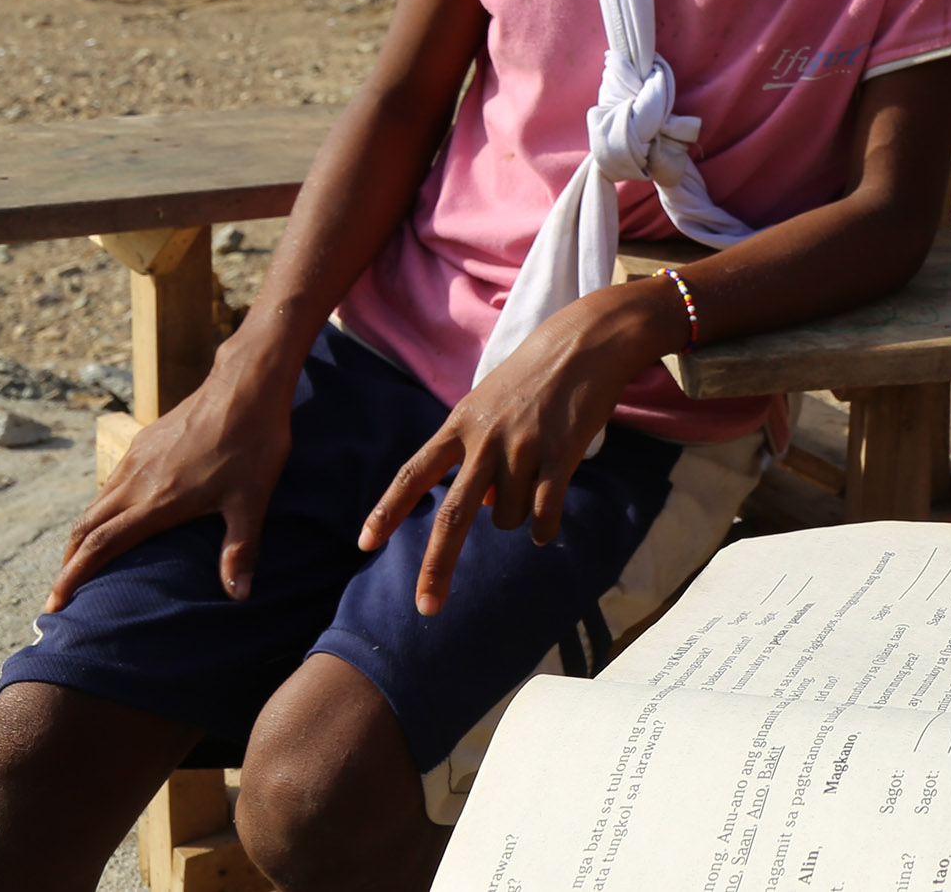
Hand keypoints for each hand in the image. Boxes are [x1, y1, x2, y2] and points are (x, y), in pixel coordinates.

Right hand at [47, 362, 296, 611]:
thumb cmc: (253, 442)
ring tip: (82, 561)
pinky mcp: (144, 442)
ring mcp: (136, 458)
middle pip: (86, 527)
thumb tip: (239, 595)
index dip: (73, 578)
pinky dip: (100, 508)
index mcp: (156, 501)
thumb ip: (241, 548)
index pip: (100, 546)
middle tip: (61, 593)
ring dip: (83, 535)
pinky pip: (111, 482)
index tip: (54, 604)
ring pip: (95, 503)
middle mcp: (136, 481)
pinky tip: (114, 516)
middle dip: (69, 563)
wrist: (246, 384)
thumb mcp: (252, 499)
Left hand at [357, 279, 675, 614]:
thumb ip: (473, 449)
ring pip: (505, 518)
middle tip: (427, 608)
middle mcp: (484, 440)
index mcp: (459, 424)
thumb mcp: (489, 401)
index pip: (413, 473)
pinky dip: (542, 527)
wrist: (586, 342)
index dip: (387, 510)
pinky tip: (545, 524)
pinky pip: (542, 514)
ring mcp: (523, 448)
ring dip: (514, 515)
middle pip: (452, 517)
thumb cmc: (534, 373)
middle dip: (437, 567)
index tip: (364, 545)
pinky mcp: (560, 455)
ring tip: (532, 479)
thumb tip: (480, 507)